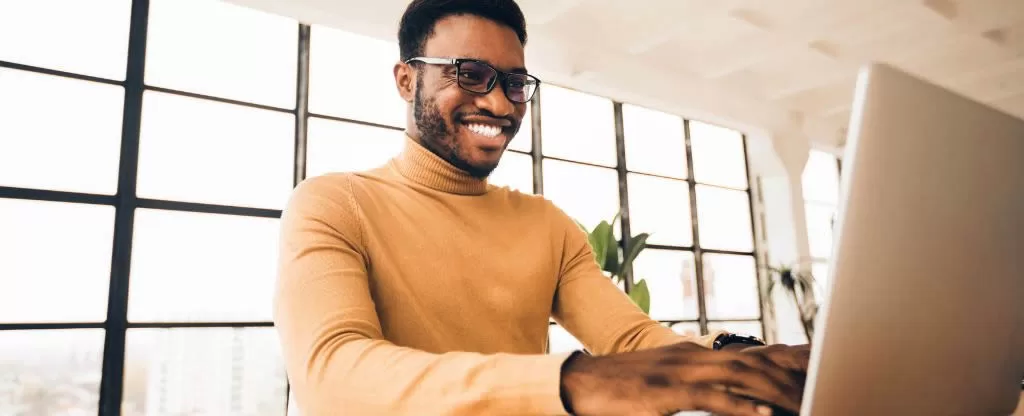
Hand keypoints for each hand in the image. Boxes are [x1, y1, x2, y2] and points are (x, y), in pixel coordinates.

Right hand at [560, 342, 805, 415]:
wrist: (581, 383)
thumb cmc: (624, 388)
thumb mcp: (668, 381)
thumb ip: (703, 386)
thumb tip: (738, 401)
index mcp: (696, 354)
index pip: (752, 352)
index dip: (790, 358)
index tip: (821, 366)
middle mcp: (693, 356)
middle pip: (755, 362)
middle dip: (793, 375)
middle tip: (826, 385)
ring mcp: (679, 372)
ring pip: (740, 377)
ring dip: (776, 391)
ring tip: (806, 403)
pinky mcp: (665, 392)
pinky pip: (710, 399)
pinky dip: (739, 407)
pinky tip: (762, 415)